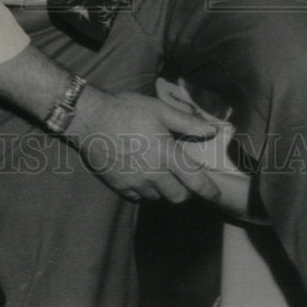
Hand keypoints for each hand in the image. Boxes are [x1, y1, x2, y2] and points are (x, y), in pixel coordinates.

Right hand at [67, 87, 221, 203]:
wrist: (91, 119)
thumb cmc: (126, 110)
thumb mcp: (159, 109)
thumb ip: (187, 122)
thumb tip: (212, 129)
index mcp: (166, 154)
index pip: (195, 180)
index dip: (209, 191)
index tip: (215, 195)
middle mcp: (153, 173)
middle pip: (178, 196)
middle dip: (185, 190)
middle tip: (182, 177)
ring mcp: (135, 182)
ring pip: (158, 197)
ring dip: (163, 189)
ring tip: (159, 172)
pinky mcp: (119, 186)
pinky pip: (137, 197)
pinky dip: (143, 190)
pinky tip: (140, 174)